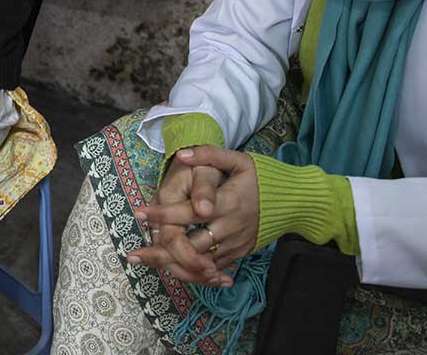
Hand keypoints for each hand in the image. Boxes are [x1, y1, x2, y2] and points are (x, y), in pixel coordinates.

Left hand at [132, 146, 258, 285]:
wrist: (293, 203)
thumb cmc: (262, 179)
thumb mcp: (240, 160)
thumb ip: (210, 155)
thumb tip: (182, 155)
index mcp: (227, 203)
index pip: (190, 212)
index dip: (165, 214)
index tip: (141, 212)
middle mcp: (229, 228)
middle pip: (191, 245)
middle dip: (161, 251)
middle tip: (133, 254)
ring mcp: (234, 244)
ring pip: (200, 262)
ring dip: (172, 265)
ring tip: (145, 263)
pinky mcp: (238, 254)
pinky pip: (212, 268)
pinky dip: (191, 271)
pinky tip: (170, 269)